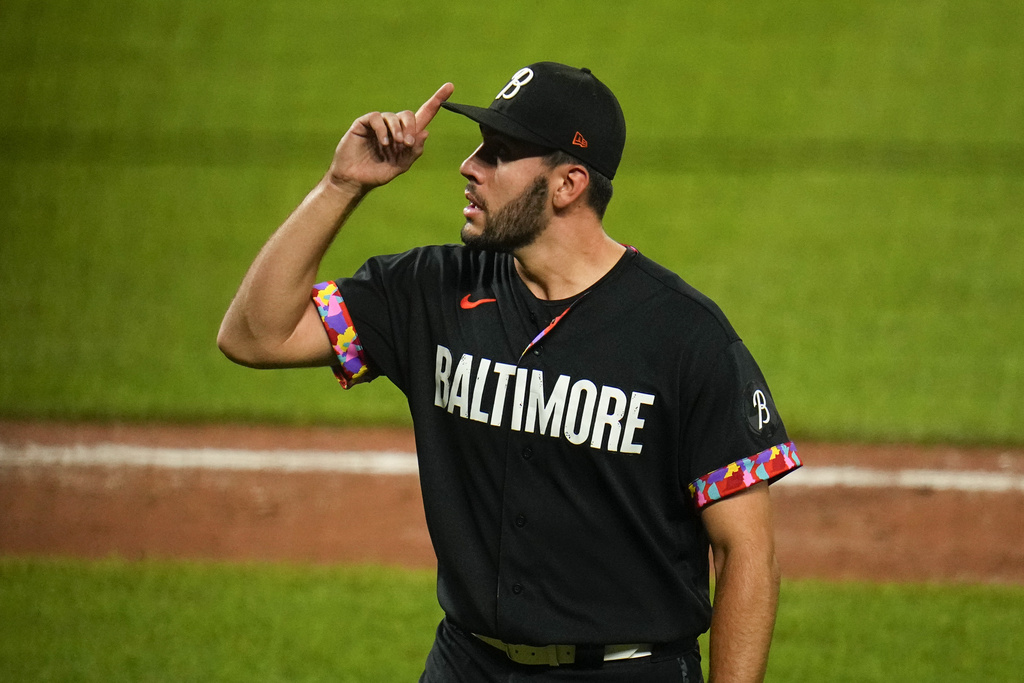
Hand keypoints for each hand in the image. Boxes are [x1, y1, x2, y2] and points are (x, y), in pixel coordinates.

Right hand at [326, 82, 454, 192]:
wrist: (354, 180)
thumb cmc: (377, 173)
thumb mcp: (401, 165)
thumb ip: (414, 151)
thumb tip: (426, 133)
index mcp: (406, 136)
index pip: (424, 115)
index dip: (437, 101)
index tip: (450, 87)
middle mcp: (393, 127)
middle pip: (409, 115)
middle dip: (412, 127)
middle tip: (407, 143)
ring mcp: (378, 124)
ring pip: (394, 116)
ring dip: (398, 130)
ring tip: (395, 144)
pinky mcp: (363, 123)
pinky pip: (377, 118)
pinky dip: (383, 129)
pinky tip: (384, 142)